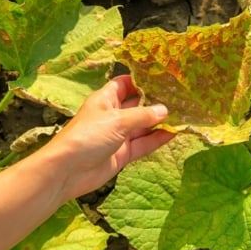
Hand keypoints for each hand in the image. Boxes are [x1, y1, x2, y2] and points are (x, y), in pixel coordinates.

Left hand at [47, 74, 174, 200]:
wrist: (68, 172)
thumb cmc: (88, 136)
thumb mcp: (117, 121)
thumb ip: (143, 116)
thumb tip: (165, 110)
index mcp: (106, 100)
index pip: (124, 84)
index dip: (140, 80)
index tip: (161, 77)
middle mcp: (113, 116)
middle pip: (138, 105)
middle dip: (156, 102)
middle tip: (179, 97)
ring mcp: (119, 136)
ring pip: (143, 126)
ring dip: (160, 122)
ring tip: (182, 115)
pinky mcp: (124, 153)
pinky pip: (143, 144)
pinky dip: (157, 139)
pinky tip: (174, 133)